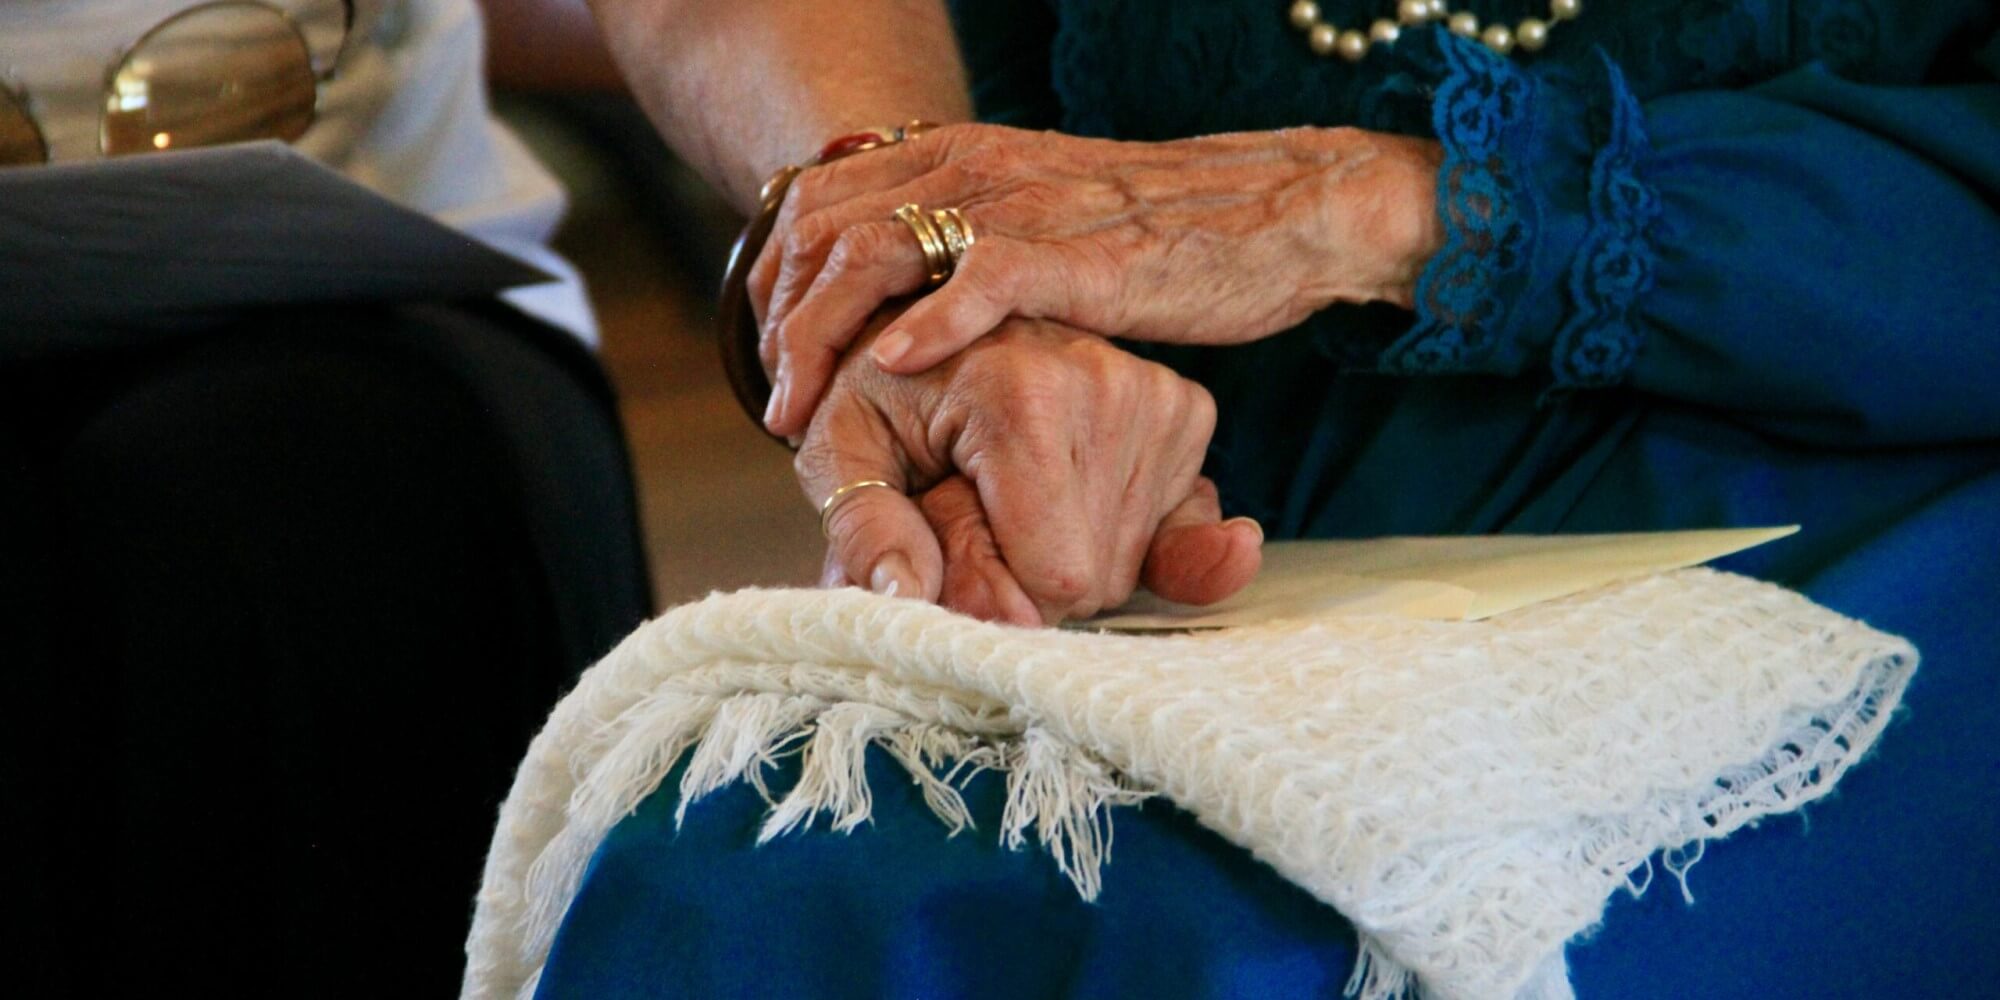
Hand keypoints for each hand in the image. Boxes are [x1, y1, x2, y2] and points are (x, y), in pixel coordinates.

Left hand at [752, 122, 1442, 435]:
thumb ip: (976, 246)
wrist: (1284, 209)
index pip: (818, 202)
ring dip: (823, 335)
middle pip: (823, 228)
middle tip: (775, 404)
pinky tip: (890, 366)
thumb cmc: (1170, 234)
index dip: (774, 282)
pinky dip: (926, 322)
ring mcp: (1023, 205)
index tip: (769, 358)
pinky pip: (980, 277)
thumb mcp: (1047, 224)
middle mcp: (976, 168)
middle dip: (778, 321)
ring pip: (876, 251)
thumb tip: (910, 307)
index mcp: (961, 157)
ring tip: (804, 410)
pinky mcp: (1078, 252)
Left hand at [795, 311, 1262, 625]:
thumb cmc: (879, 391)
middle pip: (1095, 576)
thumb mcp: (840, 452)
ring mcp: (1157, 392)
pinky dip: (1115, 532)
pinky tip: (1066, 496)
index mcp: (1022, 391)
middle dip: (1029, 573)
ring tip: (1011, 490)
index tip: (951, 540)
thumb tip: (907, 594)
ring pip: (1129, 561)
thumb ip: (865, 527)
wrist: (933, 315)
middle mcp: (1106, 380)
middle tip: (975, 509)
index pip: (1058, 575)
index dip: (999, 592)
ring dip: (1067, 551)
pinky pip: (1171, 530)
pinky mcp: (1186, 408)